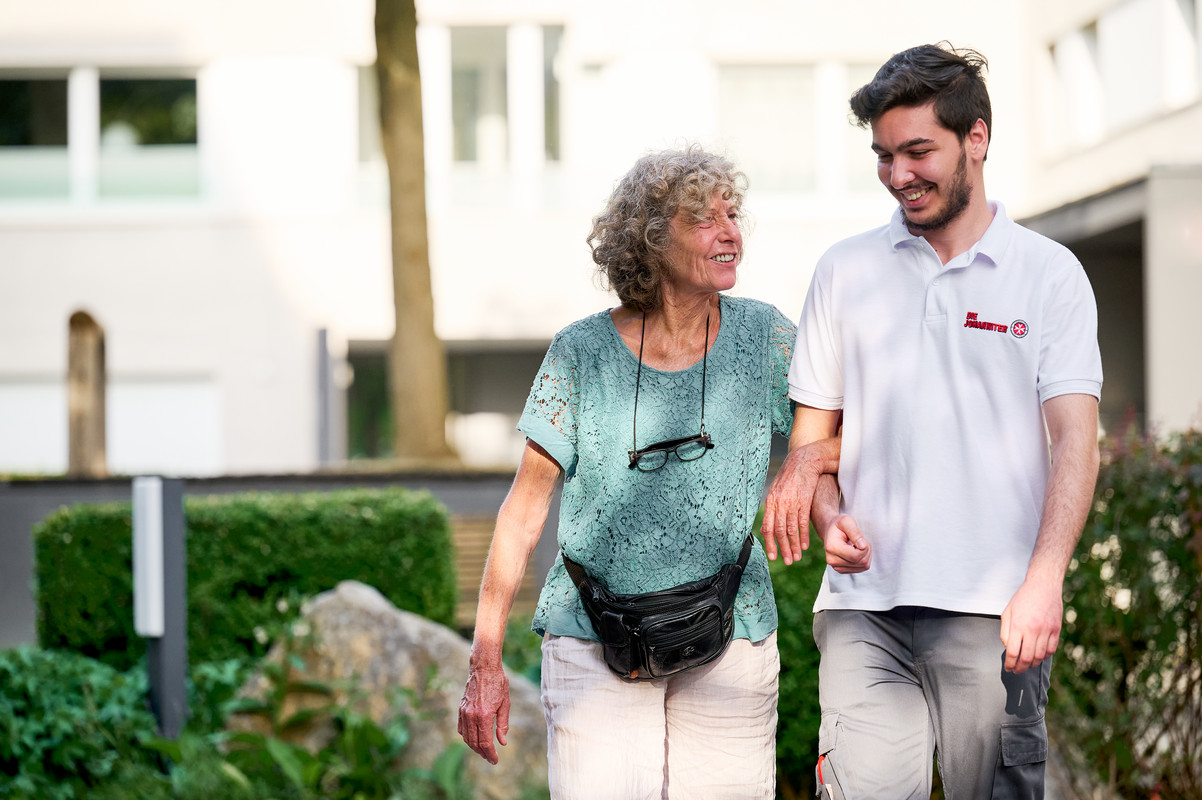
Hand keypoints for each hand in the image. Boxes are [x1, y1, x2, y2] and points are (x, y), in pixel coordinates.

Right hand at [458, 665, 509, 763]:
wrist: (484, 668)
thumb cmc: (498, 684)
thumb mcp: (505, 704)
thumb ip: (503, 725)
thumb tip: (502, 742)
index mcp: (484, 716)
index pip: (486, 743)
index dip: (490, 754)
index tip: (495, 760)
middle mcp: (472, 716)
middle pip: (475, 743)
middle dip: (483, 753)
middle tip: (490, 758)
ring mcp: (464, 713)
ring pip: (467, 738)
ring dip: (474, 747)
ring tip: (484, 751)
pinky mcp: (461, 709)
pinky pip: (461, 728)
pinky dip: (467, 737)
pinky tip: (474, 739)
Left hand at [761, 447, 820, 564]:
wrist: (804, 461)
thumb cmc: (789, 477)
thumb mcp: (776, 491)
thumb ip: (771, 510)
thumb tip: (765, 529)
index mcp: (770, 502)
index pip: (768, 528)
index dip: (770, 544)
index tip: (773, 557)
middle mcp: (779, 503)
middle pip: (779, 531)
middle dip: (782, 549)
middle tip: (787, 562)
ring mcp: (792, 503)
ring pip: (791, 530)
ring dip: (793, 546)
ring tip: (796, 557)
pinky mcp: (804, 501)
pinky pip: (803, 523)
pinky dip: (803, 536)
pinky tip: (804, 545)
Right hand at [821, 514, 869, 573]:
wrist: (830, 531)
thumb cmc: (838, 525)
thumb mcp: (847, 521)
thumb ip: (855, 532)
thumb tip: (862, 546)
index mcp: (832, 547)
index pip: (855, 556)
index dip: (865, 548)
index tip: (861, 539)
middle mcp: (832, 560)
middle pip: (860, 562)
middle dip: (866, 550)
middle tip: (861, 540)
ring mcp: (836, 567)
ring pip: (863, 566)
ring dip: (866, 555)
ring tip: (858, 545)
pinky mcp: (842, 570)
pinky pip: (861, 568)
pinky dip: (864, 559)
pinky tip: (857, 551)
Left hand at [1000, 578, 1062, 672]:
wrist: (1043, 586)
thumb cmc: (1022, 598)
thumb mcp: (1007, 612)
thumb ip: (1006, 632)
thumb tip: (1008, 648)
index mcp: (1018, 625)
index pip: (1013, 652)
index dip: (1010, 664)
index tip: (1008, 668)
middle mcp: (1033, 630)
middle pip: (1027, 658)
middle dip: (1020, 668)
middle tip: (1016, 671)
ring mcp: (1047, 630)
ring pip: (1040, 656)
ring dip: (1032, 664)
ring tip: (1026, 665)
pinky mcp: (1056, 630)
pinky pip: (1051, 650)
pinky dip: (1044, 656)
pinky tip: (1038, 656)